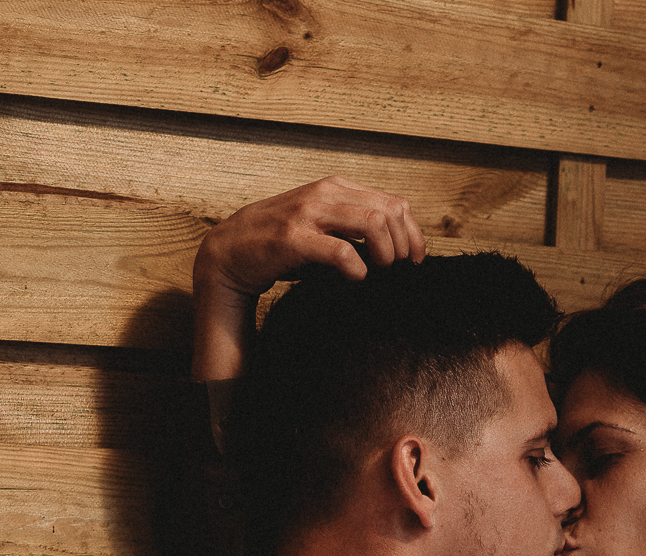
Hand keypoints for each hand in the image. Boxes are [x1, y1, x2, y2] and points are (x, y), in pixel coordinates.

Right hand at [192, 177, 428, 382]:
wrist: (230, 252)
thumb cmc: (282, 245)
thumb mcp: (322, 225)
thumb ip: (354, 227)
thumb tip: (399, 247)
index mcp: (336, 188)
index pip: (394, 203)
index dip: (413, 234)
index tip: (415, 260)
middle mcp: (324, 193)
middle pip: (390, 212)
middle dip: (403, 246)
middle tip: (396, 270)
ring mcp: (308, 213)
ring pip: (372, 224)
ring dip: (385, 254)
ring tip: (377, 271)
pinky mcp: (293, 238)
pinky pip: (341, 251)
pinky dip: (357, 268)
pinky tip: (355, 278)